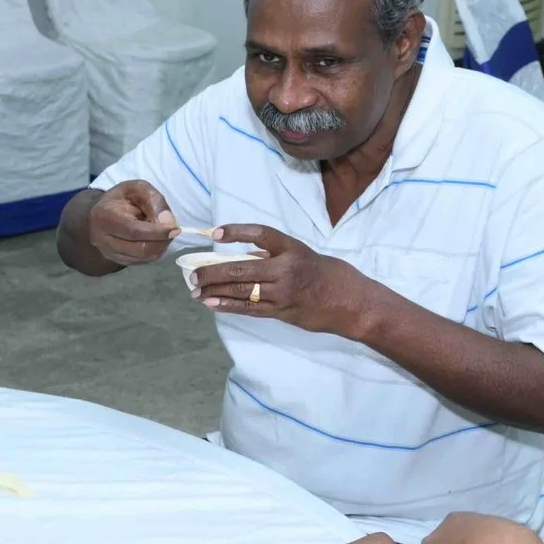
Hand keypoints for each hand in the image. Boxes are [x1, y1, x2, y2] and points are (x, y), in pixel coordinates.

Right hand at [86, 181, 177, 265]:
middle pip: (140, 248)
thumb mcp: (137, 188)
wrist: (101, 214)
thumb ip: (153, 200)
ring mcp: (109, 253)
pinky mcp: (117, 260)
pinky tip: (155, 239)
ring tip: (162, 232)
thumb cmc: (121, 198)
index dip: (158, 232)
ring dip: (161, 246)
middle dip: (162, 240)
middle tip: (172, 229)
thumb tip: (168, 222)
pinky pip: (143, 261)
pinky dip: (155, 252)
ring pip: (143, 257)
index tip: (175, 229)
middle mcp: (103, 239)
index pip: (134, 231)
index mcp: (105, 217)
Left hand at [192, 224, 378, 337]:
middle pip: (240, 268)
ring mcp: (283, 293)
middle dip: (212, 272)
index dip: (237, 232)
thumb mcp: (302, 254)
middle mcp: (286, 269)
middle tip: (192, 273)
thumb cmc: (326, 273)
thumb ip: (274, 254)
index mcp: (292, 249)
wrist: (350, 302)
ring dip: (214, 290)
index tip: (217, 232)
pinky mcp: (281, 312)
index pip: (261, 234)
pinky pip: (249, 309)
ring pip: (240, 291)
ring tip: (195, 291)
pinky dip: (227, 305)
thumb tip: (245, 254)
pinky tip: (211, 303)